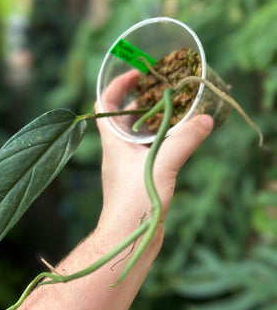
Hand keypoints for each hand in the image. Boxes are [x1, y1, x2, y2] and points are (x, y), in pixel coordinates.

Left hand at [95, 69, 213, 235]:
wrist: (127, 235)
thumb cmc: (135, 201)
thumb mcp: (161, 165)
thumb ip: (183, 140)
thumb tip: (204, 119)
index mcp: (113, 142)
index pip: (104, 104)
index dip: (116, 85)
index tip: (136, 74)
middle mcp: (117, 151)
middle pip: (124, 116)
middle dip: (141, 99)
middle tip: (163, 88)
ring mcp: (126, 165)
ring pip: (137, 134)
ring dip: (153, 119)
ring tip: (175, 108)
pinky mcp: (137, 177)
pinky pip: (147, 150)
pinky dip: (159, 139)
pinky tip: (177, 139)